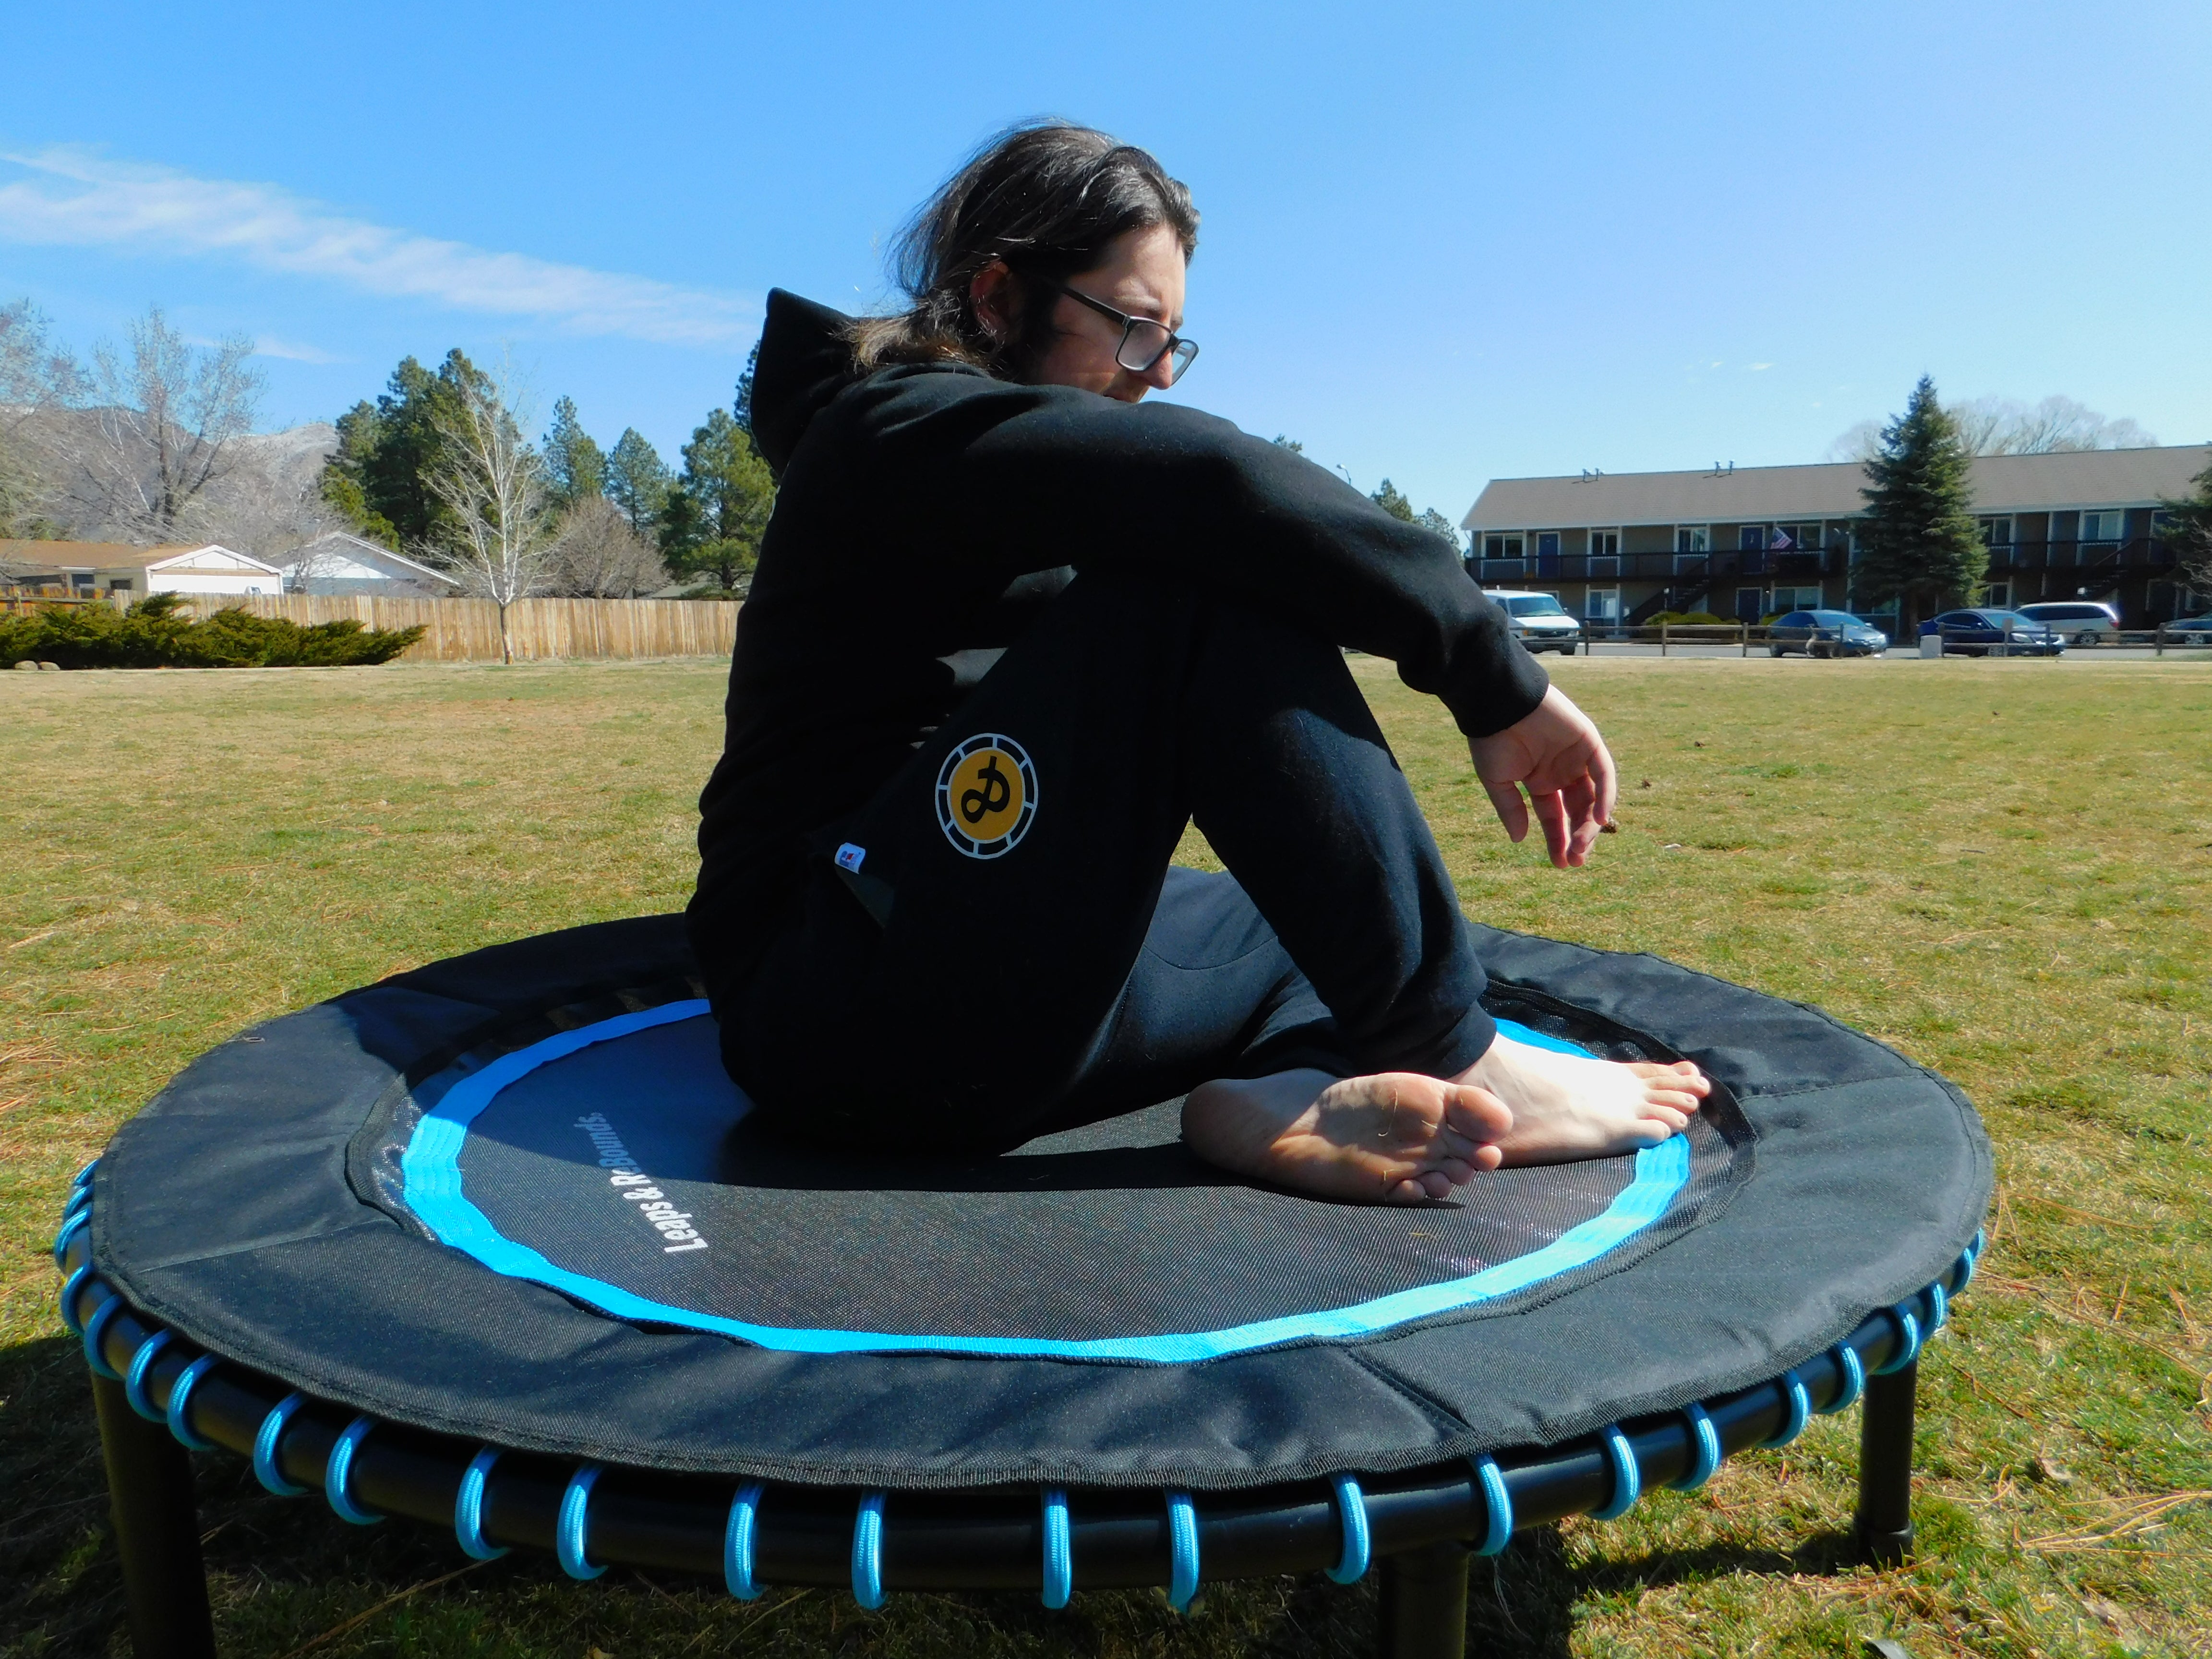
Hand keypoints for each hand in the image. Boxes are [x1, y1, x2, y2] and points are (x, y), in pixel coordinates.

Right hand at [1468, 687, 1617, 868]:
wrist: (1498, 702)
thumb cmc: (1491, 739)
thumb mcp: (1497, 781)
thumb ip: (1511, 810)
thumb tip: (1520, 840)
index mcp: (1540, 781)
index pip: (1554, 816)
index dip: (1557, 840)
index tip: (1560, 864)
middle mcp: (1562, 771)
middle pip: (1578, 810)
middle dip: (1577, 836)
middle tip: (1574, 860)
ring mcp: (1577, 757)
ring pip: (1593, 796)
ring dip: (1591, 823)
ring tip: (1581, 847)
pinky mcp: (1589, 741)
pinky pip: (1603, 772)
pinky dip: (1606, 794)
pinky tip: (1600, 818)